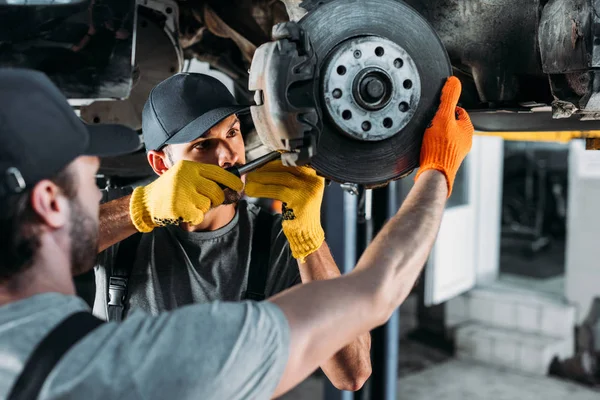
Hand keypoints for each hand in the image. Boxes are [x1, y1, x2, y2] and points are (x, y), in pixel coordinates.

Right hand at [129, 160, 242, 231]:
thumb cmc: (170, 190)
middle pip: (216, 192)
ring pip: (207, 204)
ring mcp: (182, 192)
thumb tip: (229, 186)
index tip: (239, 185)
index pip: (217, 172)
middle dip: (216, 199)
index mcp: (189, 167)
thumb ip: (203, 178)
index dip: (231, 180)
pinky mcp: (178, 206)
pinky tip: (184, 211)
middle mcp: (186, 177)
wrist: (147, 202)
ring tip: (188, 204)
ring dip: (201, 208)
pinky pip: (198, 215)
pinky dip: (194, 216)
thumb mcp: (185, 176)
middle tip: (207, 201)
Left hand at [245, 160, 324, 260]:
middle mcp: (313, 180)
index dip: (274, 162)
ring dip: (262, 178)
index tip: (260, 165)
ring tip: (249, 182)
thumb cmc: (298, 211)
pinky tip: (253, 191)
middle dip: (266, 169)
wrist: (306, 232)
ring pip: (281, 178)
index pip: (292, 162)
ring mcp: (308, 190)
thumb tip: (264, 166)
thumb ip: (287, 177)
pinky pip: (278, 190)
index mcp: (314, 175)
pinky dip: (262, 189)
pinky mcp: (301, 200)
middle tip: (252, 173)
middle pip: (286, 167)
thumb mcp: (296, 190)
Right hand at [415, 76, 473, 196]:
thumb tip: (453, 81)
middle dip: (440, 122)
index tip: (436, 112)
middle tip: (429, 124)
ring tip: (427, 136)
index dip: (445, 108)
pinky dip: (433, 145)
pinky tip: (426, 146)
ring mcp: (456, 151)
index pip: (458, 109)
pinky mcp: (446, 159)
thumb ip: (448, 98)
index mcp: (468, 129)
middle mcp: (465, 141)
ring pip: (445, 135)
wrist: (434, 173)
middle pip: (450, 123)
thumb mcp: (443, 116)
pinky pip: (440, 146)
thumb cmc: (439, 148)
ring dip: (436, 134)